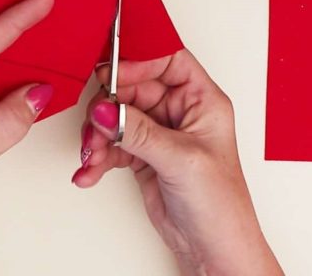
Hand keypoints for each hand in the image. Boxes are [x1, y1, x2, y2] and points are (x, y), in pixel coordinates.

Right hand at [73, 49, 281, 275]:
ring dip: (98, 136)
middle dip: (108, 108)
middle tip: (95, 124)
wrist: (213, 249)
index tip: (111, 75)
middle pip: (133, 88)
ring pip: (116, 117)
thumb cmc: (221, 205)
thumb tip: (107, 109)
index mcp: (202, 100)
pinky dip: (97, 157)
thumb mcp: (181, 160)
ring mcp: (159, 133)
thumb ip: (139, 131)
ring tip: (92, 156)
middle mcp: (180, 112)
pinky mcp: (142, 155)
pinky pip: (111, 144)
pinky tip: (90, 171)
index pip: (168, 61)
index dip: (138, 63)